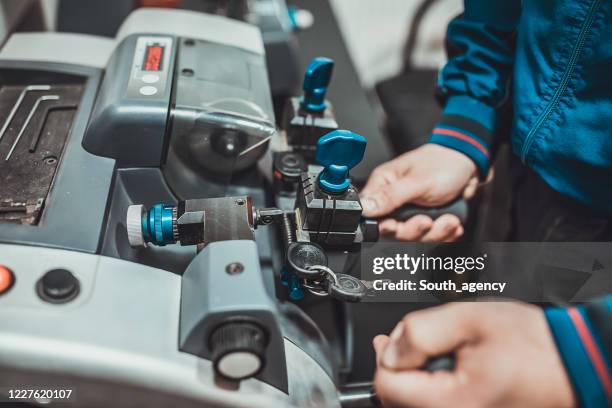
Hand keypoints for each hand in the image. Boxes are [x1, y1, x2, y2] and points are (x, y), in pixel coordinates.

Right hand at [360, 144, 477, 240]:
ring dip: (435, 232)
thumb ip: (390, 196)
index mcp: (383, 185)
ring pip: (415, 236)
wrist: (469, 163)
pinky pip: (432, 236)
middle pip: (394, 230)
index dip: (383, 225)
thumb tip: (365, 208)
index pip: (371, 214)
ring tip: (449, 220)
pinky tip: (453, 223)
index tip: (395, 226)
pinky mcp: (427, 218)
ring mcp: (411, 212)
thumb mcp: (416, 181)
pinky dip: (445, 233)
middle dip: (415, 230)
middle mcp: (394, 201)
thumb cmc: (443, 163)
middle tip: (427, 221)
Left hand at [373, 302, 575, 407]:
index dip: (388, 355)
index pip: (386, 386)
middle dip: (400, 363)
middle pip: (395, 397)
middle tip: (420, 339)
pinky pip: (433, 403)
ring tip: (439, 350)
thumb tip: (391, 350)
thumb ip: (420, 333)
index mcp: (451, 403)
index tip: (400, 339)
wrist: (572, 364)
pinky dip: (430, 382)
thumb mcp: (470, 319)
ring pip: (412, 401)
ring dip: (414, 373)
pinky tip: (445, 364)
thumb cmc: (533, 345)